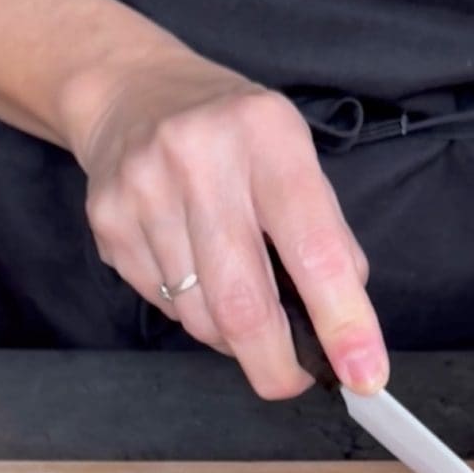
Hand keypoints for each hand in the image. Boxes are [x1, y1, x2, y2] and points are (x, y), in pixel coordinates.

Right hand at [0, 0, 387, 397]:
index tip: (365, 375)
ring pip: (200, 316)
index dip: (343, 323)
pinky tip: (198, 274)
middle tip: (296, 380)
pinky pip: (165, 306)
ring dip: (234, 337)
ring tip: (243, 305)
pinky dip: (195, 313)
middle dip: (277, 363)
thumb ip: (326, 235)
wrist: (132, 92)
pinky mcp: (108, 224)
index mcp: (268, 137)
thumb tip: (345, 326)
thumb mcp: (296, 157)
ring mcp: (144, 192)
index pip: (315, 249)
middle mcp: (201, 159)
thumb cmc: (234, 136)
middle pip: (243, 303)